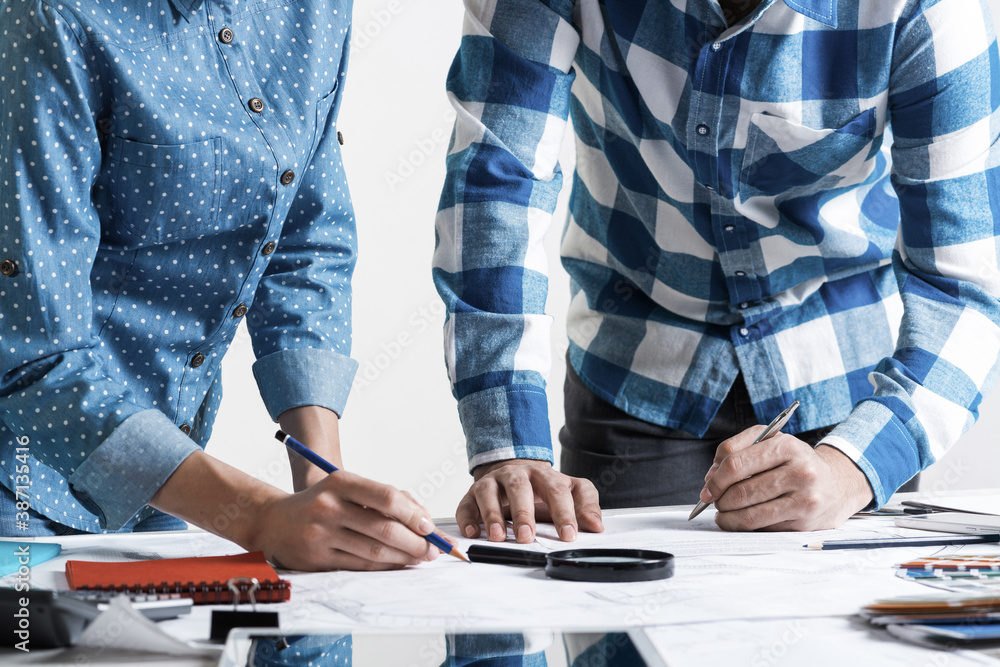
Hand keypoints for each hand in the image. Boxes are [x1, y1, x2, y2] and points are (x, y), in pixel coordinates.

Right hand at [252, 470, 439, 570]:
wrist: (274, 521)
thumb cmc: (321, 503)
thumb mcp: (347, 487)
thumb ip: (384, 497)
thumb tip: (423, 518)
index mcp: (340, 483)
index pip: (386, 497)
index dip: (413, 514)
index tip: (429, 526)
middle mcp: (329, 507)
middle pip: (384, 528)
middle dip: (416, 542)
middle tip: (434, 549)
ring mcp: (321, 534)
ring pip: (375, 550)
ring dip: (404, 557)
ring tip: (421, 557)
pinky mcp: (317, 558)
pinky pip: (360, 565)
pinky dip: (385, 566)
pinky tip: (398, 563)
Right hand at [456, 459, 603, 543]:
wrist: (512, 474)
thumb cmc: (542, 489)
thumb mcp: (569, 492)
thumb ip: (586, 504)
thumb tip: (596, 525)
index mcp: (543, 474)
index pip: (556, 490)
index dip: (563, 513)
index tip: (569, 535)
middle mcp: (516, 475)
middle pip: (519, 488)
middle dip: (523, 513)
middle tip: (528, 536)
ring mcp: (492, 483)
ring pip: (489, 493)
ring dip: (492, 515)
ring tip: (498, 536)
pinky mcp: (472, 494)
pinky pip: (466, 504)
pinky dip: (468, 518)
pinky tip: (473, 532)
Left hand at [701, 427, 872, 530]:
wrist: (838, 484)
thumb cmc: (796, 462)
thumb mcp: (770, 441)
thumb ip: (736, 449)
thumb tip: (710, 477)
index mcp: (786, 446)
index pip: (736, 464)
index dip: (715, 480)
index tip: (707, 489)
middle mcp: (799, 472)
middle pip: (740, 492)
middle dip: (720, 500)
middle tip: (714, 502)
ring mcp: (804, 499)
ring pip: (749, 514)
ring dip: (728, 517)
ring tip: (723, 514)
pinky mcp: (804, 522)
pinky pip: (763, 527)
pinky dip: (744, 526)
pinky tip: (741, 520)